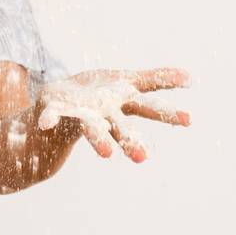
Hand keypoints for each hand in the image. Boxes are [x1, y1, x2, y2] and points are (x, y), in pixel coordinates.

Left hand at [35, 67, 190, 162]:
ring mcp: (79, 114)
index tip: (189, 119)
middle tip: (143, 158)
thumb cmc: (97, 95)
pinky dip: (48, 120)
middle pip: (119, 125)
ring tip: (106, 154)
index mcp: (121, 104)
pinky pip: (52, 116)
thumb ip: (155, 79)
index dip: (166, 112)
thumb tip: (191, 76)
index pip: (146, 106)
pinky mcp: (55, 110)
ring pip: (91, 127)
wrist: (57, 105)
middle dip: (130, 139)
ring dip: (99, 140)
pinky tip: (44, 125)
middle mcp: (103, 114)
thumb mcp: (126, 82)